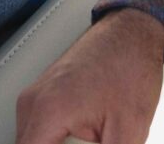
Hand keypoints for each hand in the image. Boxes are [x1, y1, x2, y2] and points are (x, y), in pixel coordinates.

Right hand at [15, 8, 163, 143]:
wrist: (132, 31)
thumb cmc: (130, 67)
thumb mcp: (128, 130)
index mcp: (46, 113)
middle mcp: (32, 103)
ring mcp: (34, 97)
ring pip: (31, 143)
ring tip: (91, 140)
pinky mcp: (42, 95)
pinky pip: (38, 132)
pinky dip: (54, 142)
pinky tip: (83, 141)